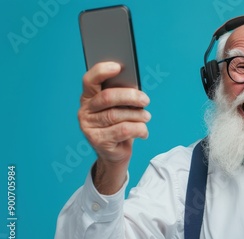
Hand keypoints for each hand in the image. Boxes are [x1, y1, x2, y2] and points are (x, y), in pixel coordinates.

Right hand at [78, 62, 150, 193]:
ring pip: (118, 115)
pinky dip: (139, 129)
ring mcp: (89, 127)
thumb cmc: (119, 125)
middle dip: (131, 96)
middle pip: (108, 97)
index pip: (90, 80)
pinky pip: (124, 130)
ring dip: (138, 115)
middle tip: (145, 100)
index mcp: (88, 98)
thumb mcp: (120, 108)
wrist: (115, 154)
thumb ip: (122, 96)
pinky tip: (143, 131)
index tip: (118, 66)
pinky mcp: (98, 141)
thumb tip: (134, 86)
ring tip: (146, 116)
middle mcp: (84, 111)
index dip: (102, 71)